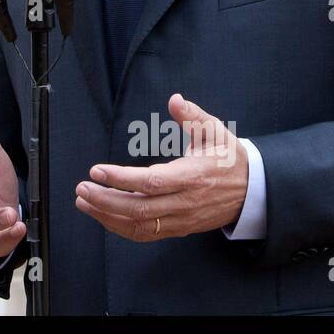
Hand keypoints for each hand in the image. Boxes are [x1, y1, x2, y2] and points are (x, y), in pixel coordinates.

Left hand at [74, 93, 248, 240]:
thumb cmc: (229, 158)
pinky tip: (103, 215)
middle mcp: (185, 202)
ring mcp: (181, 219)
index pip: (152, 182)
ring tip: (84, 202)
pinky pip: (146, 234)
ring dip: (107, 216)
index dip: (121, 179)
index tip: (97, 170)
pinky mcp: (179, 229)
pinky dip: (120, 228)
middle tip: (82, 188)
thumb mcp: (216, 131)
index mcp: (192, 176)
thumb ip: (194, 116)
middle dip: (105, 200)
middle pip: (139, 209)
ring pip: (139, 226)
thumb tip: (176, 100)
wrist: (252, 191)